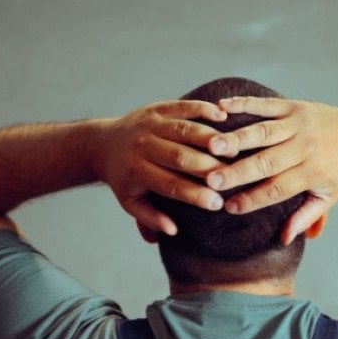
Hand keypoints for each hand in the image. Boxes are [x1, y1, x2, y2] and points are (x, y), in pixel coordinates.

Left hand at [99, 100, 228, 234]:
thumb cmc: (125, 179)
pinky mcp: (157, 108)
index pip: (170, 185)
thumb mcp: (130, 202)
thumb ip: (150, 219)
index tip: (218, 204)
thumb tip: (172, 231)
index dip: (195, 195)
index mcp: (136, 171)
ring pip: (184, 130)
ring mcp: (150, 124)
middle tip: (234, 176)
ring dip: (210, 139)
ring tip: (234, 149)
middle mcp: (142, 146)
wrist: (103, 145)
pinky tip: (224, 116)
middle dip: (208, 167)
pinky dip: (203, 109)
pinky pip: (182, 107)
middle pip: (179, 156)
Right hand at [204, 98, 337, 242]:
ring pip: (262, 132)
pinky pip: (265, 104)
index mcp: (313, 172)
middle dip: (237, 171)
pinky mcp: (294, 106)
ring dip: (236, 138)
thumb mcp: (328, 197)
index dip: (253, 199)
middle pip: (266, 161)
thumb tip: (285, 240)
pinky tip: (220, 105)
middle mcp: (305, 147)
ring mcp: (299, 123)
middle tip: (211, 180)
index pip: (278, 189)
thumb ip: (305, 217)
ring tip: (211, 145)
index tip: (229, 207)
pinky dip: (242, 103)